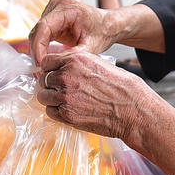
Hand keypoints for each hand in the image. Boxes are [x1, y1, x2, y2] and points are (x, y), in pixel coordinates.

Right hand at [29, 0, 114, 63]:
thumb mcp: (91, 47)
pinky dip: (41, 45)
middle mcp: (58, 4)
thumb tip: (54, 64)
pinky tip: (46, 58)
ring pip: (37, 31)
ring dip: (38, 49)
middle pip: (38, 29)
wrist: (108, 25)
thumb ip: (74, 55)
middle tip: (41, 68)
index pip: (44, 27)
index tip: (41, 63)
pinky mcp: (52, 15)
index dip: (38, 47)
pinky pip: (41, 32)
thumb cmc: (103, 32)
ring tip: (44, 65)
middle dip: (37, 50)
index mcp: (69, 8)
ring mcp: (53, 8)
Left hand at [34, 51, 152, 140]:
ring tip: (63, 101)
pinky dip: (56, 111)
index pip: (47, 62)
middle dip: (50, 85)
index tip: (52, 74)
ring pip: (43, 96)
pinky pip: (50, 112)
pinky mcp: (67, 114)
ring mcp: (65, 96)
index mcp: (75, 60)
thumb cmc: (121, 87)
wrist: (131, 108)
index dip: (49, 69)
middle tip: (59, 90)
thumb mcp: (98, 64)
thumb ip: (78, 64)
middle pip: (44, 79)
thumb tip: (64, 67)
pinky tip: (67, 110)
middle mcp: (66, 76)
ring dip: (51, 98)